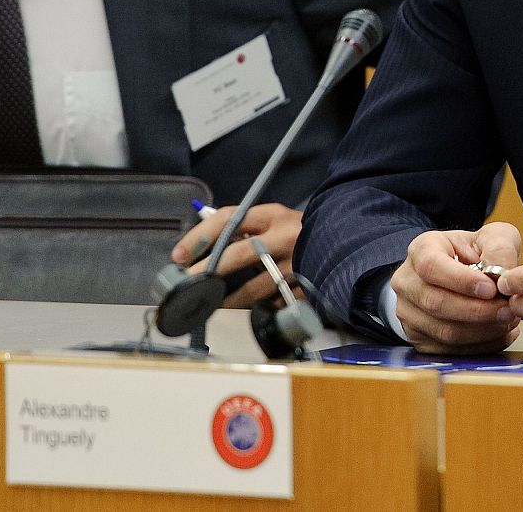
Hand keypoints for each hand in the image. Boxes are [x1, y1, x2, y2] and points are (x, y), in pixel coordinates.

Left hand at [170, 203, 302, 307]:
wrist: (342, 239)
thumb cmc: (298, 232)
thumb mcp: (272, 220)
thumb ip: (242, 229)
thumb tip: (201, 246)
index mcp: (272, 214)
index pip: (228, 219)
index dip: (200, 236)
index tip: (180, 254)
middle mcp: (285, 236)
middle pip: (238, 254)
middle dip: (208, 271)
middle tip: (189, 283)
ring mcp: (297, 263)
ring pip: (255, 288)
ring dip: (230, 300)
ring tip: (215, 304)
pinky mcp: (306, 287)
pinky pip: (275, 302)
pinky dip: (261, 307)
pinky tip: (252, 309)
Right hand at [390, 221, 521, 354]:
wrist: (457, 276)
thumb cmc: (474, 255)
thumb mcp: (490, 237)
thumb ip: (499, 248)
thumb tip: (503, 273)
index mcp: (420, 250)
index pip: (431, 266)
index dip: (461, 281)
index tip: (491, 288)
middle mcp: (407, 282)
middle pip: (435, 303)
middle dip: (478, 311)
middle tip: (508, 310)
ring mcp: (408, 313)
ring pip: (444, 331)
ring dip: (482, 331)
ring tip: (507, 321)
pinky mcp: (419, 339)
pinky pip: (450, 350)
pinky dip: (481, 346)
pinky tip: (499, 333)